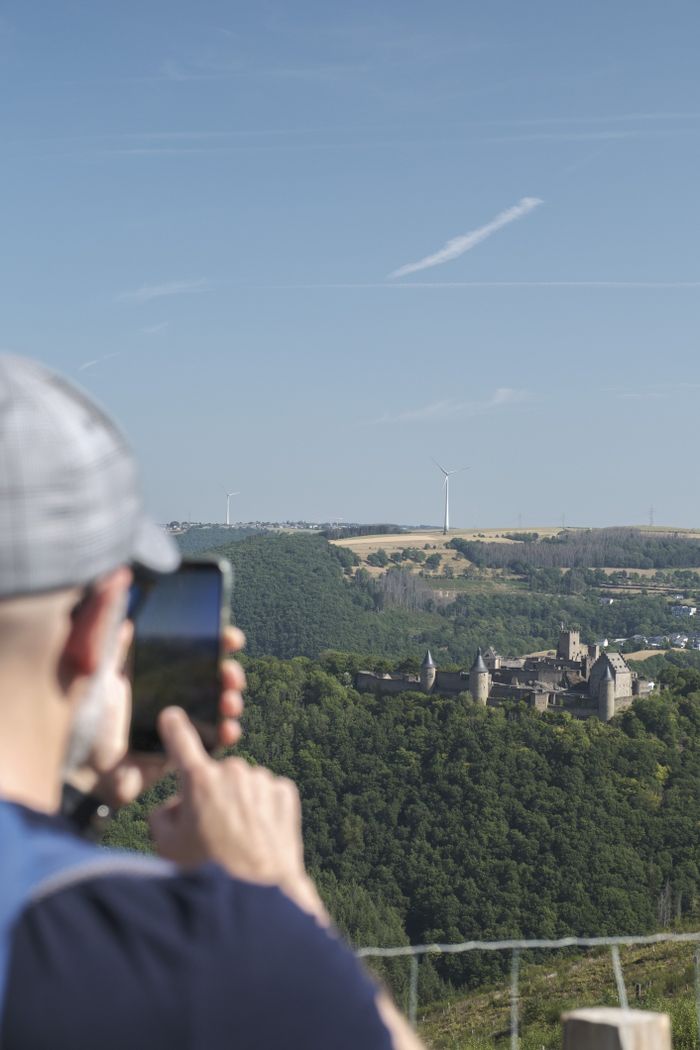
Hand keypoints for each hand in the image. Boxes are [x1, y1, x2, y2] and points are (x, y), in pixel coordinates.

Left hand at [67, 624, 246, 808]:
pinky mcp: (180, 751)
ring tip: (229, 703)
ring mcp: (178, 723)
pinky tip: (228, 729)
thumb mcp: (98, 673)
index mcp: (154, 675)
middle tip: (230, 674)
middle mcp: (170, 696)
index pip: (193, 653)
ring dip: (231, 702)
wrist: (79, 765)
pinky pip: (211, 742)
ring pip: (218, 708)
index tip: (231, 638)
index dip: (216, 644)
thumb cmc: (83, 718)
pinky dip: (226, 734)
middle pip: (213, 679)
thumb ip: (113, 644)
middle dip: (230, 674)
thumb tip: (124, 606)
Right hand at [150, 707, 328, 923]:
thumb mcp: (167, 848)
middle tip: (211, 831)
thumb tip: (174, 806)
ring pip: (243, 784)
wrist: (260, 895)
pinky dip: (263, 809)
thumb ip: (162, 816)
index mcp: (198, 780)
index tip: (172, 715)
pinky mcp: (285, 792)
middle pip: (215, 775)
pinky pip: (267, 793)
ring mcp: (262, 780)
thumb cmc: (208, 873)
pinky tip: (259, 835)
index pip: (180, 739)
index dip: (174, 726)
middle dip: (211, 794)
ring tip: (239, 839)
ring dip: (239, 802)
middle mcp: (232, 771)